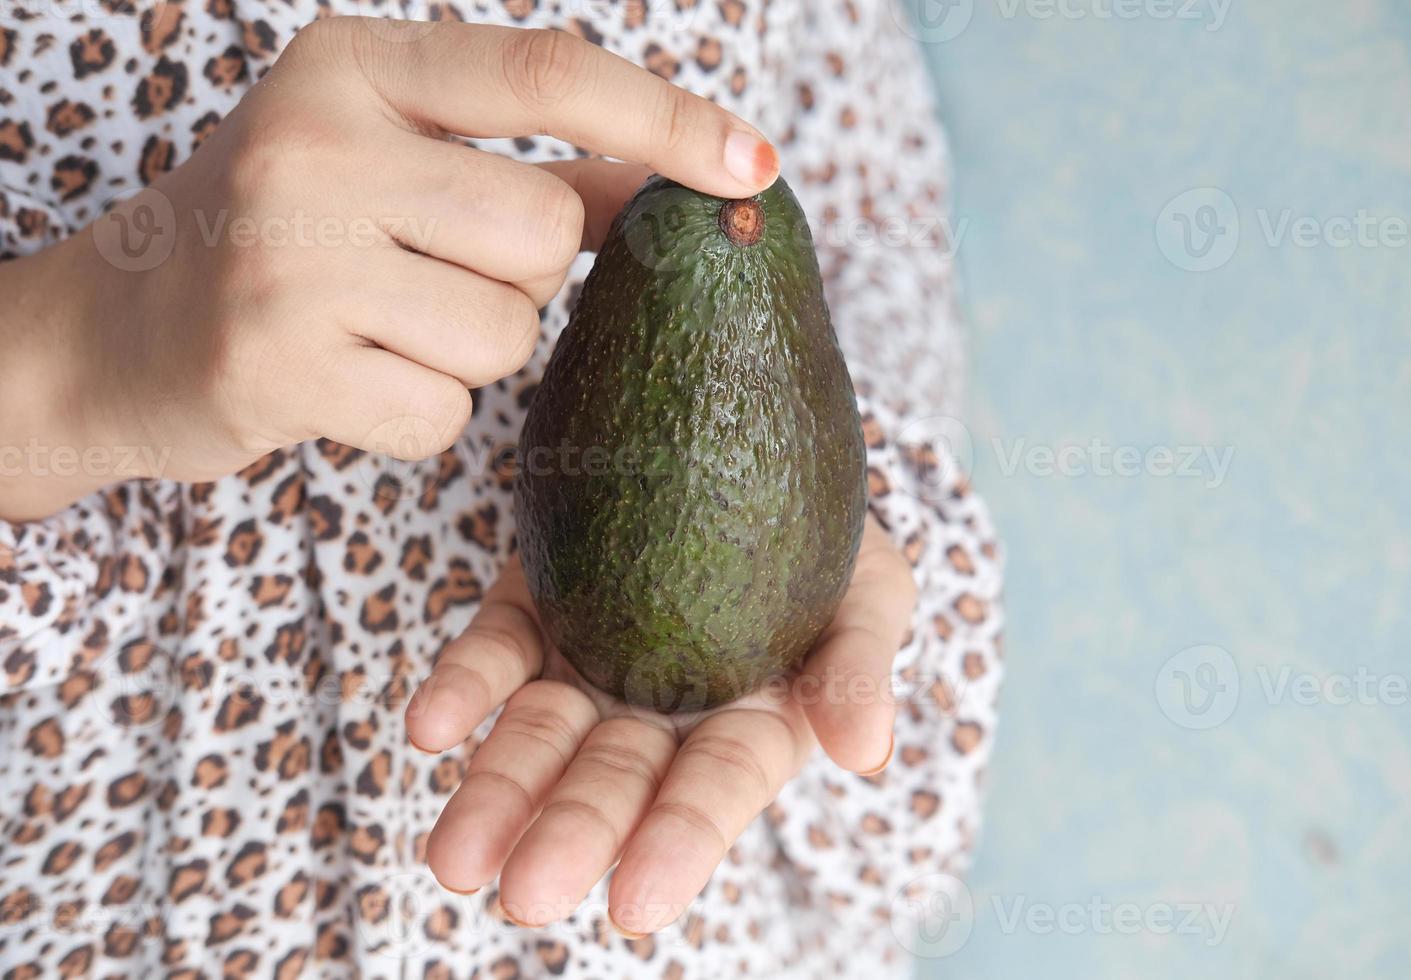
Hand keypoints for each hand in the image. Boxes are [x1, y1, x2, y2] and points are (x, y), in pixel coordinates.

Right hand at [0, 20, 778, 520]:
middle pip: (543, 232)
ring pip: (505, 332)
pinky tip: (346, 381)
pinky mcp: (272, 363)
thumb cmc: (285, 235)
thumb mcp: (394, 161)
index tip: (755, 165)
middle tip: (432, 274)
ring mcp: (285, 254)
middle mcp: (313, 142)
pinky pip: (443, 415)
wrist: (113, 329)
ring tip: (380, 326)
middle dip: (522, 278)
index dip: (667, 119)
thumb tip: (680, 177)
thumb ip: (534, 166)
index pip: (547, 73)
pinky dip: (416, 415)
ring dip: (470, 352)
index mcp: (353, 65)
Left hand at [404, 514, 916, 933]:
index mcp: (747, 727)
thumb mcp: (870, 596)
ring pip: (540, 737)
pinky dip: (463, 690)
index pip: (713, 790)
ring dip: (497, 792)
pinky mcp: (535, 609)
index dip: (679, 842)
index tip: (635, 907)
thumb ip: (859, 670)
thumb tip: (868, 752)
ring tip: (453, 859)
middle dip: (572, 835)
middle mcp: (662, 712)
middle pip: (613, 781)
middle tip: (524, 897)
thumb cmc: (834, 544)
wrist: (747, 451)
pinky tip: (428, 726)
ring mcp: (592, 662)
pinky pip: (494, 654)